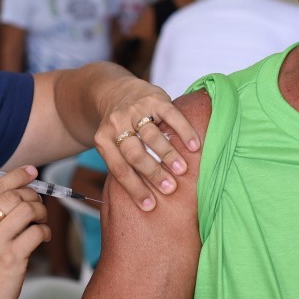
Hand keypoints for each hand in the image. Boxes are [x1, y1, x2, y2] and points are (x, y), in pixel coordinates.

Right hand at [0, 166, 49, 298]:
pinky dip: (45, 231)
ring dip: (41, 212)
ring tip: (40, 221)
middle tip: (38, 205)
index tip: (32, 172)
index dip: (16, 176)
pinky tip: (42, 237)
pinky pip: (37, 232)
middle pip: (13, 196)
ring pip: (27, 210)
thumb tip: (20, 189)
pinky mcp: (11, 257)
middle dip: (32, 197)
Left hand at [93, 79, 200, 211]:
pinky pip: (171, 115)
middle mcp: (116, 124)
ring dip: (168, 154)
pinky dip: (184, 131)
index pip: (119, 169)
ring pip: (151, 135)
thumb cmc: (120, 131)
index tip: (150, 206)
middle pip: (134, 153)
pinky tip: (194, 146)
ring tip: (182, 170)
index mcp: (103, 140)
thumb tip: (146, 204)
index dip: (135, 188)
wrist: (116, 92)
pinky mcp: (153, 98)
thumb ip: (125, 166)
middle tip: (170, 188)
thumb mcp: (112, 146)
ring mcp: (135, 109)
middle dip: (152, 172)